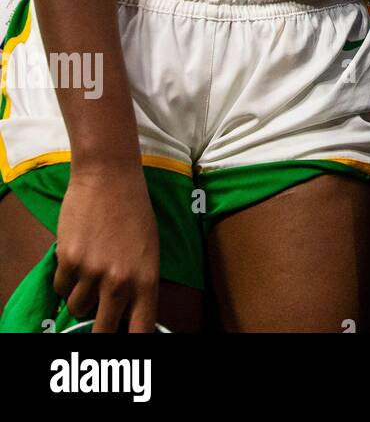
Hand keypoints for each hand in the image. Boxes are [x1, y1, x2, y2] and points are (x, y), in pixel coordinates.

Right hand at [54, 164, 159, 331]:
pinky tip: (76, 257)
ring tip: (90, 269)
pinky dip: (65, 278)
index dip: (133, 342)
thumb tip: (129, 312)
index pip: (141, 328)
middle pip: (102, 330)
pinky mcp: (68, 261)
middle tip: (96, 321)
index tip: (126, 349)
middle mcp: (119, 281)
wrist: (110, 179)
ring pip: (76, 307)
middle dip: (97, 329)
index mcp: (146, 279)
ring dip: (80, 296)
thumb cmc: (135, 212)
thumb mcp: (149, 250)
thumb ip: (139, 282)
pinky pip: (61, 287)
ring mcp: (91, 273)